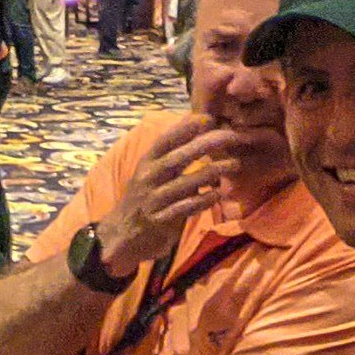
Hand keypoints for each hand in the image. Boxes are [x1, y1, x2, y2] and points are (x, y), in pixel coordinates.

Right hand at [99, 116, 247, 271]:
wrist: (120, 236)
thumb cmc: (143, 201)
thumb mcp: (152, 175)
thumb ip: (172, 160)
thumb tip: (201, 139)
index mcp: (146, 164)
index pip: (165, 141)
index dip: (184, 129)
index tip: (207, 118)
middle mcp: (148, 179)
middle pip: (177, 158)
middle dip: (204, 145)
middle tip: (229, 137)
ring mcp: (153, 200)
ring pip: (184, 184)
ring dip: (211, 172)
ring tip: (234, 164)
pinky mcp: (159, 221)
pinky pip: (184, 209)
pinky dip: (202, 201)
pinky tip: (218, 194)